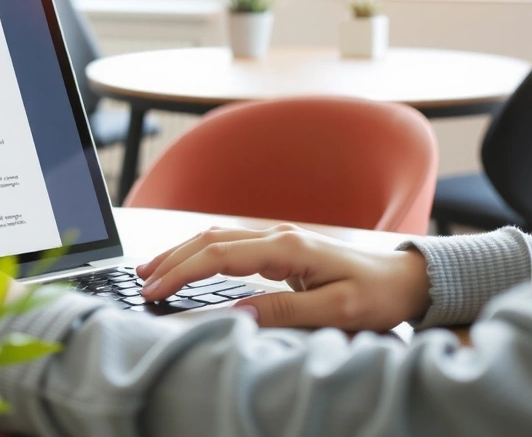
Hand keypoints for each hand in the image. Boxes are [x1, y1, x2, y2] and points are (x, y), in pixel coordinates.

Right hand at [137, 225, 430, 331]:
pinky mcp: (279, 247)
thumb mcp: (337, 310)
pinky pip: (228, 243)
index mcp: (286, 247)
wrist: (406, 279)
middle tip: (140, 282)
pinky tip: (187, 261)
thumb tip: (237, 311)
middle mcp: (276, 236)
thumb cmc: (377, 295)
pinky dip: (199, 251)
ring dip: (181, 251)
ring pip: (215, 238)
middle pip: (209, 240)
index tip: (155, 290)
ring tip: (150, 269)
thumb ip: (287, 310)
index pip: (219, 255)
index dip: (182, 272)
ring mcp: (277, 238)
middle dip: (171, 260)